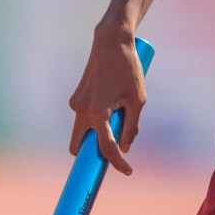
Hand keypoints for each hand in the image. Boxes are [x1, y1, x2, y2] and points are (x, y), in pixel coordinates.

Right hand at [67, 26, 147, 174]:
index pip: (106, 147)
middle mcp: (82, 109)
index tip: (127, 171)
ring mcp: (76, 103)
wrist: (111, 42)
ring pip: (80, 131)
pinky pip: (83, 116)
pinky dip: (93, 120)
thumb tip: (126, 147)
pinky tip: (111, 105)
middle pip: (78, 146)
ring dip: (94, 135)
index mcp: (99, 111)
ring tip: (117, 120)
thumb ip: (132, 125)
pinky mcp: (75, 97)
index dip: (117, 162)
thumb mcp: (138, 98)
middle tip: (110, 159)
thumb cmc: (128, 68)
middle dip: (90, 156)